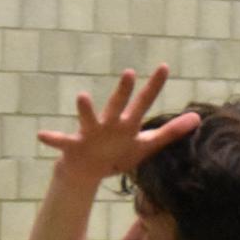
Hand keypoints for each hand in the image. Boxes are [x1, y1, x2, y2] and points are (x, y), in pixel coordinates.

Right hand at [37, 65, 199, 180]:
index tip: (165, 67)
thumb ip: (171, 132)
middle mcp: (109, 124)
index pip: (144, 102)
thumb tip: (197, 118)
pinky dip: (52, 138)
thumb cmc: (118, 155)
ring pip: (88, 118)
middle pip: (118, 105)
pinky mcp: (73, 147)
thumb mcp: (146, 145)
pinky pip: (62, 142)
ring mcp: (90, 133)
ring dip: (85, 109)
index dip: (154, 86)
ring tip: (81, 96)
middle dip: (124, 91)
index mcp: (127, 124)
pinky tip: (41, 135)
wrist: (88, 172)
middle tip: (130, 73)